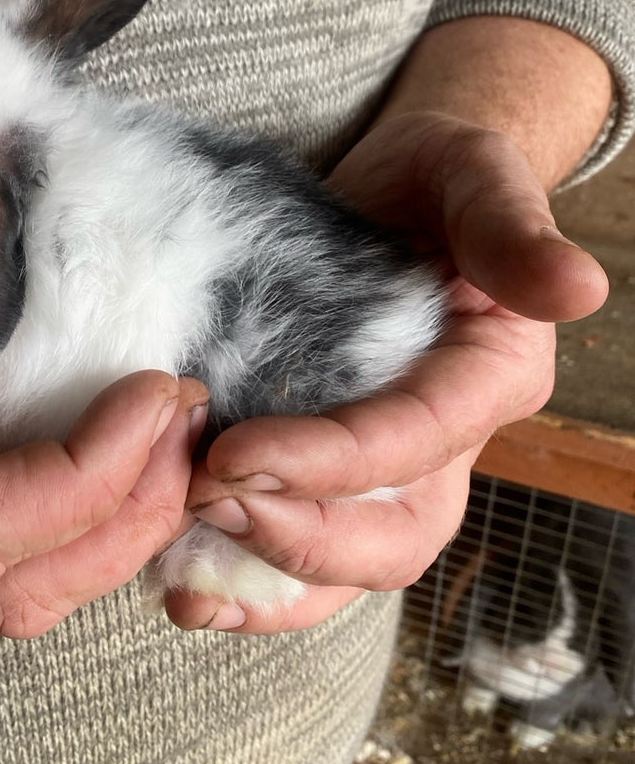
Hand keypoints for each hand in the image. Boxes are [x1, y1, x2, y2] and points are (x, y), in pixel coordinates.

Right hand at [0, 174, 206, 638]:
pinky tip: (138, 445)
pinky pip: (21, 544)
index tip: (148, 392)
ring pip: (25, 581)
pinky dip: (99, 515)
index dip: (78, 483)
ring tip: (178, 431)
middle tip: (188, 415)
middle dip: (127, 519)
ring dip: (124, 527)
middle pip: (16, 585)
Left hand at [163, 111, 608, 633]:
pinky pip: (303, 553)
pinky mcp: (330, 473)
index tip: (233, 457)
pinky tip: (184, 584)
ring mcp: (389, 471)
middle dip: (297, 539)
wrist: (393, 191)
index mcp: (488, 379)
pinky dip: (248, 580)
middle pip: (391, 536)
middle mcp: (445, 445)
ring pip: (347, 567)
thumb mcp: (473, 173)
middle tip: (205, 503)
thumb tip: (579, 288)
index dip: (327, 463)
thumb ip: (510, 225)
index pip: (412, 441)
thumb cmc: (436, 178)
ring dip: (267, 586)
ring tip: (186, 591)